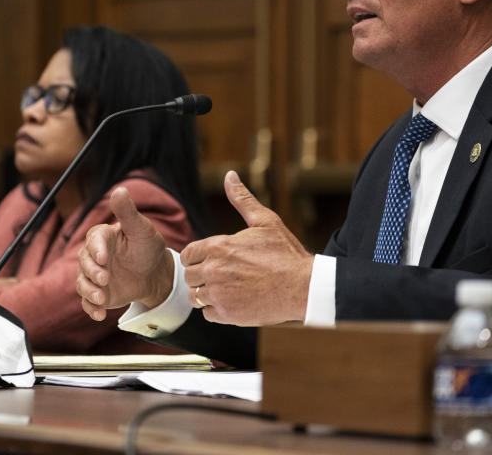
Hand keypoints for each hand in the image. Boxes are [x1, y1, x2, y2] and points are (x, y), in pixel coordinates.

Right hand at [77, 187, 173, 320]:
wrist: (154, 272)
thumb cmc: (147, 246)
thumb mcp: (141, 229)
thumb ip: (128, 212)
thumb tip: (119, 189)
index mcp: (103, 237)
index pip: (94, 240)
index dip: (97, 249)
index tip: (104, 258)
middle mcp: (94, 256)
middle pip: (84, 263)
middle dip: (92, 272)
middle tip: (105, 279)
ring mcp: (94, 276)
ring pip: (83, 283)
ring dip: (89, 292)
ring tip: (102, 298)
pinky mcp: (97, 293)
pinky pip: (88, 302)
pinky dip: (91, 309)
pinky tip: (100, 314)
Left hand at [182, 171, 312, 325]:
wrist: (303, 287)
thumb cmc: (285, 254)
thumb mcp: (265, 221)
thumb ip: (242, 199)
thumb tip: (230, 175)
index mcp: (218, 246)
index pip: (187, 254)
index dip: (198, 257)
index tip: (213, 260)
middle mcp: (214, 270)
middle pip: (189, 276)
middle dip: (202, 275)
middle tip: (224, 275)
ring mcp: (219, 294)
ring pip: (195, 296)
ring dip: (207, 293)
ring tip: (228, 289)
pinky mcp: (227, 314)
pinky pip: (207, 313)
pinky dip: (217, 310)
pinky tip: (234, 301)